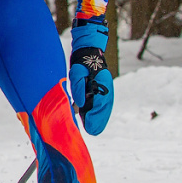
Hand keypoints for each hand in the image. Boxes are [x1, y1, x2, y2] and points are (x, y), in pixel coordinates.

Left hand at [69, 19, 111, 134]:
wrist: (87, 50)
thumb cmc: (82, 62)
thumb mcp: (77, 74)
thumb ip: (79, 89)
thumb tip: (79, 104)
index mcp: (102, 87)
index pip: (100, 107)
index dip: (96, 119)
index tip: (92, 130)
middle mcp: (104, 90)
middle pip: (102, 109)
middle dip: (97, 121)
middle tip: (93, 132)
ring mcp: (102, 89)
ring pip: (100, 106)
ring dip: (96, 116)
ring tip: (92, 127)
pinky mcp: (97, 87)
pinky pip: (97, 101)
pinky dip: (93, 109)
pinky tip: (88, 115)